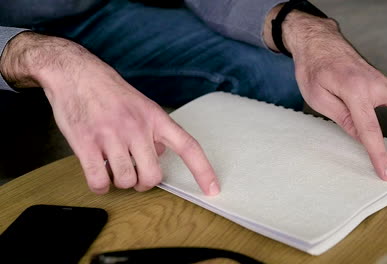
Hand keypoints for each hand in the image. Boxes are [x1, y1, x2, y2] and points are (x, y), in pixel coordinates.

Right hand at [0, 32, 219, 193]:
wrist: (76, 73)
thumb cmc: (110, 91)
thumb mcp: (142, 105)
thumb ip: (155, 130)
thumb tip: (162, 154)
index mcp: (155, 118)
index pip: (187, 147)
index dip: (203, 170)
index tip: (213, 189)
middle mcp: (137, 127)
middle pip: (153, 176)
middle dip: (144, 182)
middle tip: (135, 175)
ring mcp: (111, 136)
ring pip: (126, 181)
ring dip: (121, 182)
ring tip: (114, 169)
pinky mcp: (86, 144)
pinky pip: (99, 181)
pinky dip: (101, 186)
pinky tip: (100, 177)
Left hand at [264, 8, 386, 180]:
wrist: (317, 43)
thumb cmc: (313, 68)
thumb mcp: (318, 97)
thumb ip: (342, 118)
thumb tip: (363, 138)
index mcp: (354, 89)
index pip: (370, 128)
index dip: (380, 154)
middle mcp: (375, 82)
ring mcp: (382, 79)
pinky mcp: (384, 80)